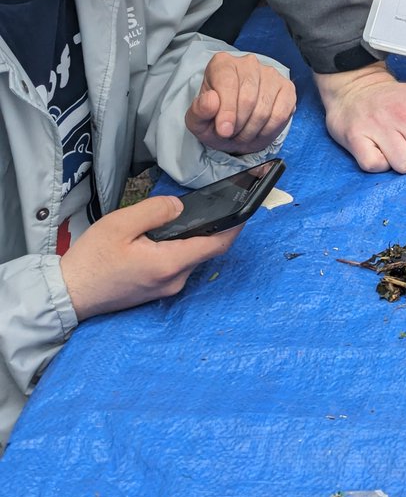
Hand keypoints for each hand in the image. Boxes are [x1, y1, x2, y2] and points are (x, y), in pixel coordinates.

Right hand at [60, 195, 240, 320]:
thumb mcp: (121, 224)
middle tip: (218, 202)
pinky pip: (177, 266)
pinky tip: (168, 234)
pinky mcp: (154, 290)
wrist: (67, 294)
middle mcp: (173, 281)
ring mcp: (165, 289)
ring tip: (189, 214)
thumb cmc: (92, 260)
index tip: (248, 207)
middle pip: (206, 251)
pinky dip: (180, 248)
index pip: (217, 244)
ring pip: (191, 258)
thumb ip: (155, 211)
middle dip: (216, 227)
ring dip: (195, 238)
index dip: (236, 225)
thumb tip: (180, 207)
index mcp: (169, 264)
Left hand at [185, 52, 294, 153]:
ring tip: (243, 134)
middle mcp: (248, 63)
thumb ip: (199, 112)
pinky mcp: (287, 87)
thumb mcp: (198, 122)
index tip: (223, 131)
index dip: (227, 111)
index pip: (227, 83)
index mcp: (222, 64)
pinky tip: (259, 131)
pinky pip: (281, 113)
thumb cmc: (215, 120)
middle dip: (239, 125)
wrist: (234, 126)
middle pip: (248, 98)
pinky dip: (269, 130)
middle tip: (232, 135)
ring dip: (252, 130)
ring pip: (264, 108)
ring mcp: (270, 73)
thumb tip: (211, 100)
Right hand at [314, 62, 405, 172]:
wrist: (356, 89)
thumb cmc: (395, 100)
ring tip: (394, 147)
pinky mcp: (356, 138)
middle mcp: (404, 114)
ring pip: (405, 167)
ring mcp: (379, 126)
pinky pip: (377, 167)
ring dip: (400, 162)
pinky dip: (378, 164)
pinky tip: (377, 150)